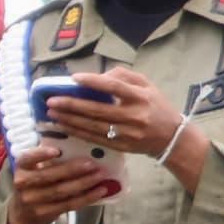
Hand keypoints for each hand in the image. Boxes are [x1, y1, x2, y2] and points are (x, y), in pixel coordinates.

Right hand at [5, 147, 113, 223]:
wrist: (24, 213)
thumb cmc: (38, 182)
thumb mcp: (37, 169)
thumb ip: (52, 160)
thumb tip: (85, 149)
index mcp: (21, 167)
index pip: (27, 159)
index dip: (40, 154)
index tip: (57, 151)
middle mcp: (22, 183)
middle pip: (49, 176)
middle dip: (72, 169)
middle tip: (92, 164)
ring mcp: (32, 200)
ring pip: (61, 191)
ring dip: (84, 183)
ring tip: (101, 175)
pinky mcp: (44, 213)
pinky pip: (68, 204)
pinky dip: (87, 197)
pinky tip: (100, 191)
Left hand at [52, 68, 188, 161]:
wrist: (171, 137)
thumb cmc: (157, 107)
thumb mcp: (148, 86)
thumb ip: (125, 77)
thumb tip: (98, 76)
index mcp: (141, 97)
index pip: (115, 87)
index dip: (93, 82)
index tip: (74, 78)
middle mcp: (134, 116)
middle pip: (98, 109)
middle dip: (72, 105)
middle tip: (52, 101)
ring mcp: (127, 133)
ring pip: (93, 126)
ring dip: (69, 119)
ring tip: (52, 113)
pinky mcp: (121, 146)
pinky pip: (94, 138)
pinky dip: (77, 132)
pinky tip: (63, 126)